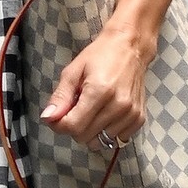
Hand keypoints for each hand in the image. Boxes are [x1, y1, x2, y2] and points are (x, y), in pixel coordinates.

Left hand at [40, 21, 149, 143]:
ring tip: (94, 109)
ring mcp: (131, 113)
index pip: (73, 127)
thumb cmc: (101, 56)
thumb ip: (60, 97)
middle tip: (77, 108)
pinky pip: (117, 139)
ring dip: (92, 130)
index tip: (58, 116)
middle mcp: (118, 105)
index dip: (60, 125)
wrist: (131, 47)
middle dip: (75, 127)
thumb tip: (48, 118)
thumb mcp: (73, 71)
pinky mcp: (139, 118)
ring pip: (101, 141)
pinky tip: (107, 113)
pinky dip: (108, 131)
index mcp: (99, 91)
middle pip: (85, 137)